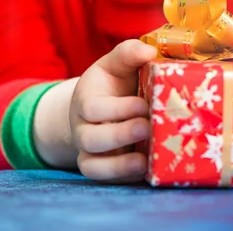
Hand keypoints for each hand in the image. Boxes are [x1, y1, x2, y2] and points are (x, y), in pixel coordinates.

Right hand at [69, 39, 157, 182]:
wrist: (102, 104)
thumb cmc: (114, 81)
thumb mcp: (117, 63)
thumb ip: (130, 53)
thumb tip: (149, 51)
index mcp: (86, 99)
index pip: (92, 108)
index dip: (117, 109)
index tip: (143, 104)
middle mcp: (83, 127)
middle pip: (90, 139)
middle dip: (119, 136)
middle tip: (148, 128)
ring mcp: (90, 151)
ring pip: (92, 166)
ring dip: (118, 165)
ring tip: (144, 159)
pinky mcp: (101, 167)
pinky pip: (104, 180)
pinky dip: (121, 178)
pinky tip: (144, 169)